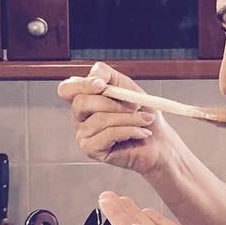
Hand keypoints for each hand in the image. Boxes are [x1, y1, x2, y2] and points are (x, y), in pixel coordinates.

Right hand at [57, 62, 177, 174]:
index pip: (67, 89)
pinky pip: (108, 134)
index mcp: (84, 98)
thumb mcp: (126, 86)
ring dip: (128, 118)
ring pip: (99, 119)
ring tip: (145, 120)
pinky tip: (141, 132)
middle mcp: (79, 116)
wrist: (158, 140)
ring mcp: (83, 134)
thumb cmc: (142, 113)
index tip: (101, 85)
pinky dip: (129, 130)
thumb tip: (95, 77)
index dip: (81, 85)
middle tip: (134, 106)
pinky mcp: (91, 149)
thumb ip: (108, 75)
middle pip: (80, 103)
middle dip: (112, 103)